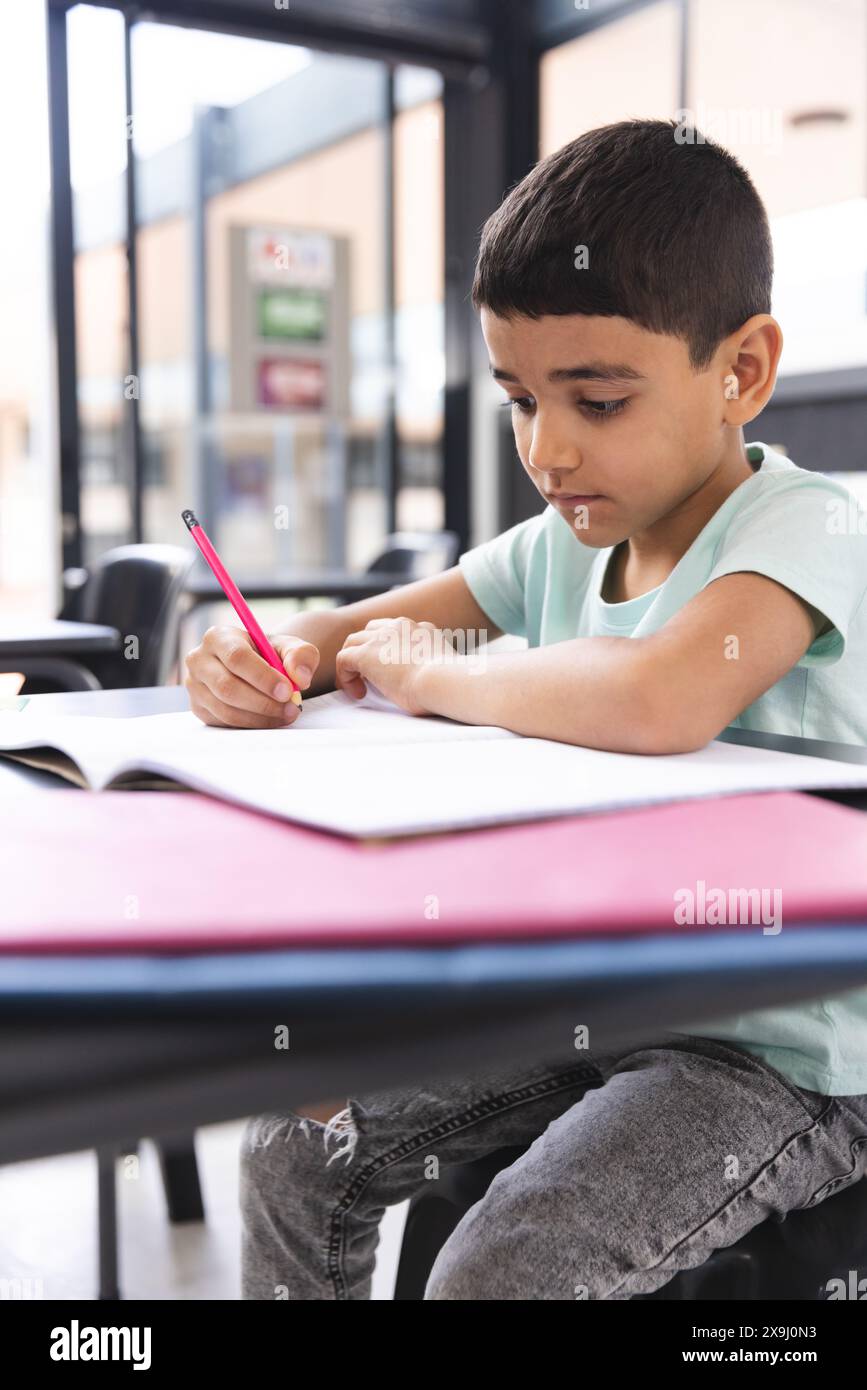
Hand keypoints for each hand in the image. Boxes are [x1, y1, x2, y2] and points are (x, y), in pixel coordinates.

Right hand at [184, 626, 318, 727]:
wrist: (256, 667)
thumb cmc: (270, 654)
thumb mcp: (289, 646)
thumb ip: (300, 655)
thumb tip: (299, 678)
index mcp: (218, 637)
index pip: (237, 657)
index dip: (263, 677)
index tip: (287, 691)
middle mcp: (199, 660)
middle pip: (227, 687)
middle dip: (264, 702)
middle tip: (291, 707)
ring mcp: (195, 686)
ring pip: (226, 709)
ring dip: (261, 717)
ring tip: (287, 714)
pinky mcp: (199, 708)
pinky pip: (225, 722)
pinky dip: (252, 724)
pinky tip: (271, 719)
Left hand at [335, 617, 451, 714]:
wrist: (442, 680)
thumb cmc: (449, 683)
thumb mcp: (443, 666)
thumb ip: (433, 663)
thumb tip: (428, 677)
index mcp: (421, 629)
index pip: (397, 630)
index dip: (388, 648)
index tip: (391, 669)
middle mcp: (400, 627)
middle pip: (371, 630)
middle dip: (366, 649)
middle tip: (369, 675)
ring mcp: (380, 638)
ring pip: (353, 642)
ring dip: (353, 663)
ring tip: (359, 686)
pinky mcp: (365, 654)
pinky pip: (343, 659)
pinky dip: (345, 676)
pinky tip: (357, 693)